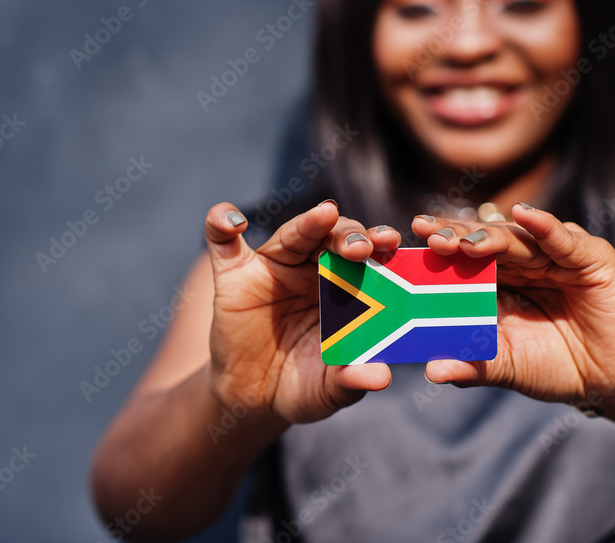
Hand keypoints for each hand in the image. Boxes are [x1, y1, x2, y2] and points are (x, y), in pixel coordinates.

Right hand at [203, 201, 394, 423]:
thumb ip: (351, 381)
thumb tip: (381, 376)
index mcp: (343, 289)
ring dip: (308, 223)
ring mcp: (271, 268)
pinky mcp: (234, 275)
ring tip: (325, 215)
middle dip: (349, 236)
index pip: (364, 260)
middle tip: (363, 247)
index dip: (379, 248)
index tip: (393, 245)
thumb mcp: (328, 389)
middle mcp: (310, 270)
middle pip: (332, 239)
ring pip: (292, 234)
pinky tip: (230, 219)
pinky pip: (222, 243)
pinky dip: (221, 224)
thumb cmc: (302, 385)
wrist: (254, 399)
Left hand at [413, 204, 614, 408]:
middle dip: (454, 237)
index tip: (402, 246)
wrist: (607, 378)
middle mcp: (518, 261)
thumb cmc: (551, 365)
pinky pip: (562, 239)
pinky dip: (544, 226)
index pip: (457, 258)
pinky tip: (525, 215)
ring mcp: (552, 255)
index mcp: (492, 280)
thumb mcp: (507, 366)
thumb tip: (432, 371)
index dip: (434, 250)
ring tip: (465, 241)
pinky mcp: (588, 256)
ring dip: (490, 236)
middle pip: (481, 241)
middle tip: (428, 236)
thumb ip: (473, 365)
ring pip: (515, 239)